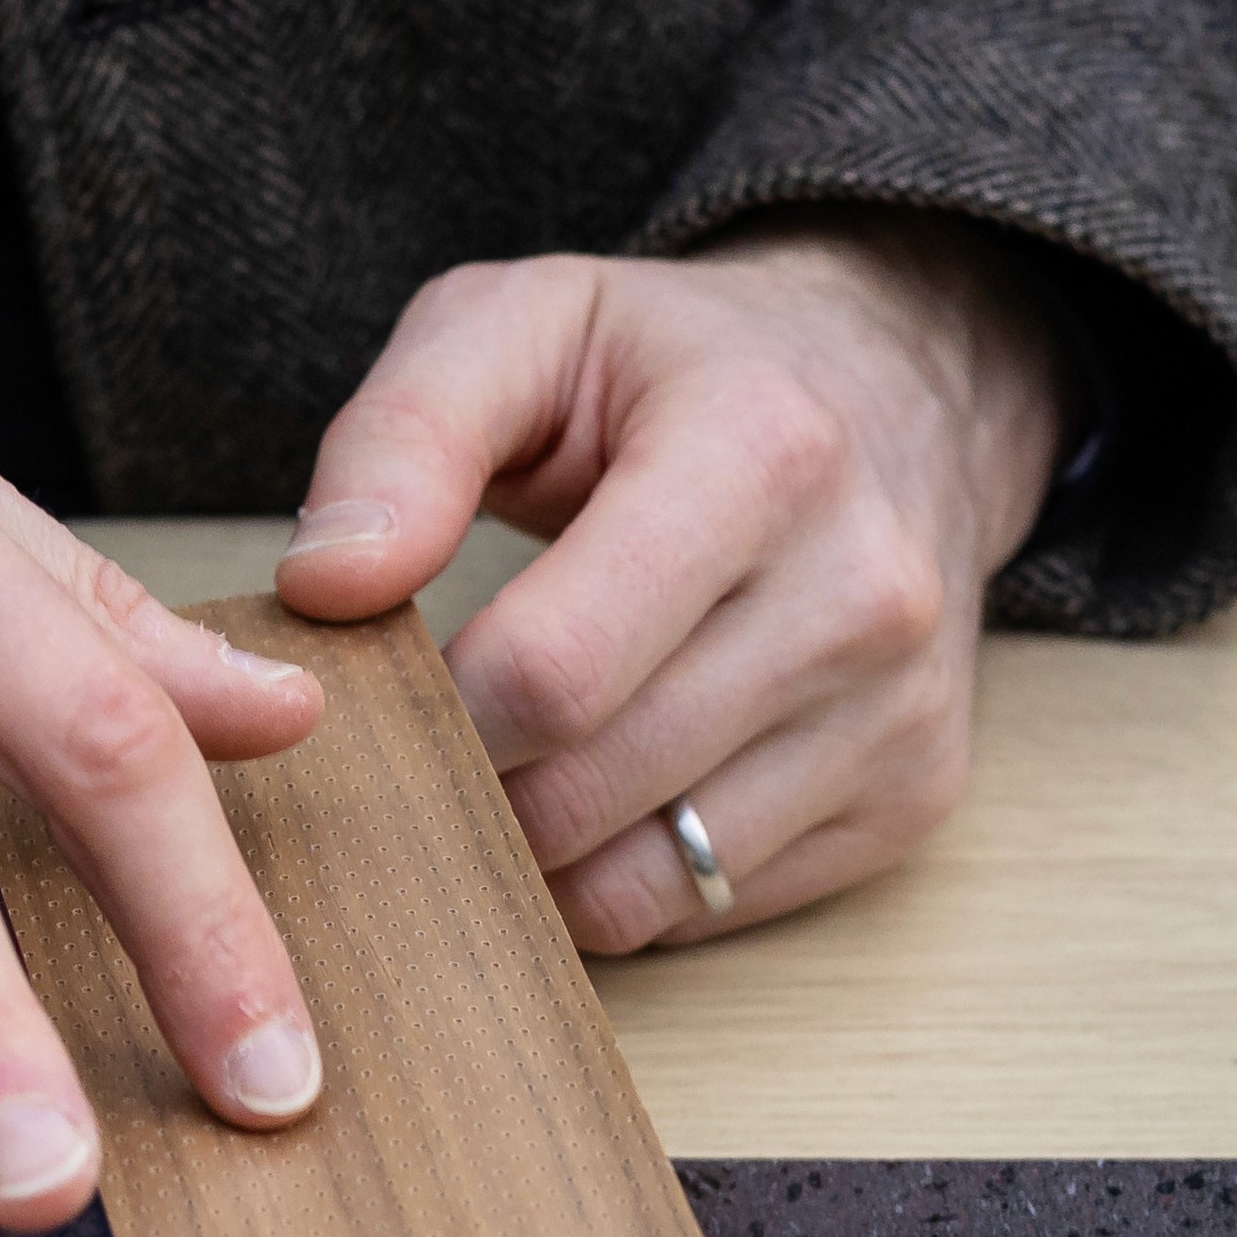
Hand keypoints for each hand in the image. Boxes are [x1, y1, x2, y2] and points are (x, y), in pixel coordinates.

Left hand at [270, 215, 1066, 957]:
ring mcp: (897, 714)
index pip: (552, 672)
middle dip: (471, 782)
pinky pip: (704, 912)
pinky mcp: (910, 801)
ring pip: (643, 884)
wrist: (902, 395)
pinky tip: (609, 785)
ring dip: (537, 851)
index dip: (435, 704)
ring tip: (513, 758)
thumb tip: (325, 587)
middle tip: (431, 730)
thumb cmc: (680, 368)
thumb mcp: (526, 325)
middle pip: (587, 791)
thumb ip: (404, 435)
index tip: (396, 676)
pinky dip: (622, 877)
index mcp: (763, 455)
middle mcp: (861, 595)